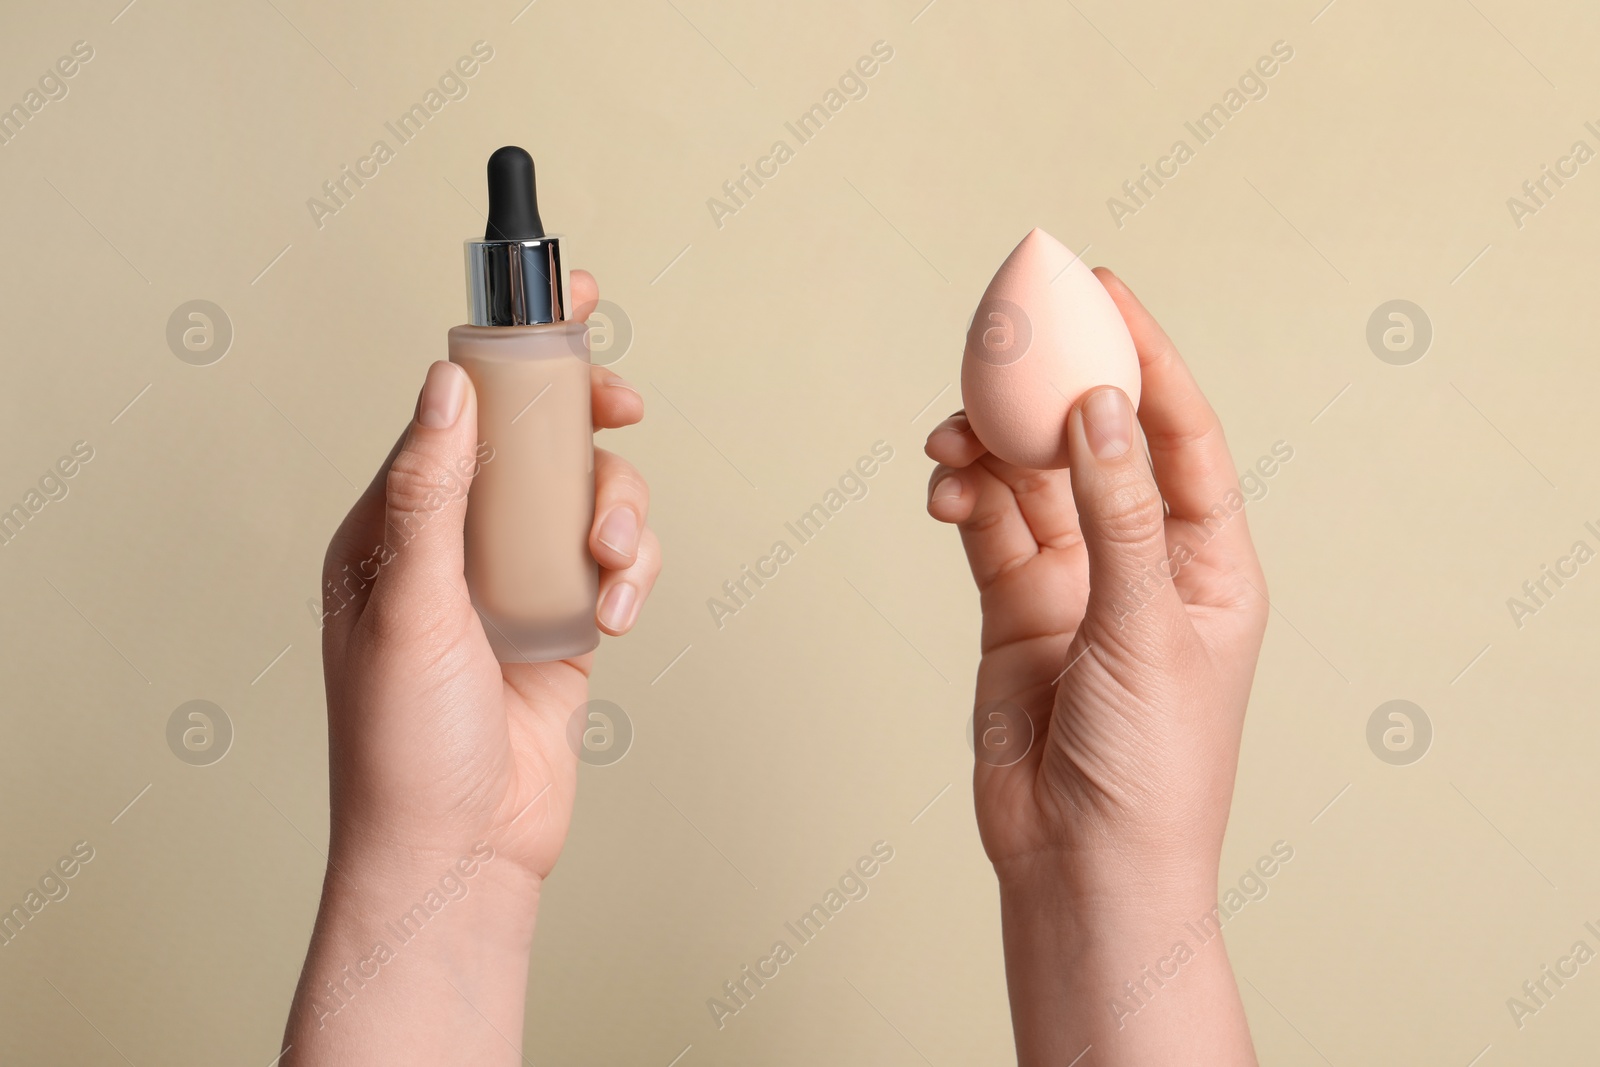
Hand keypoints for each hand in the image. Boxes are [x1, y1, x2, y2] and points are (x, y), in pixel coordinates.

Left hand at [284, 271, 660, 1064]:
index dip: (509, 351)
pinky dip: (630, 573)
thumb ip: (430, 491)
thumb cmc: (404, 745)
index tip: (562, 297)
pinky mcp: (566, 619)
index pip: (457, 411)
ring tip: (608, 570)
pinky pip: (614, 560)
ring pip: (587, 497)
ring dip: (616, 516)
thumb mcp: (406, 607)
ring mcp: (515, 580)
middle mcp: (457, 542)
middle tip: (619, 409)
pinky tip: (616, 612)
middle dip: (582, 422)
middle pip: (535, 441)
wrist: (458, 852)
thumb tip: (443, 380)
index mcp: (396, 526)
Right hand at [926, 268, 1265, 1064]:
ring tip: (954, 438)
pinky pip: (988, 531)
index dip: (1145, 358)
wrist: (1085, 866)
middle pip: (1097, 445)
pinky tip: (947, 490)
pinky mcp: (1016, 610)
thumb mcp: (1145, 629)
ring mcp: (1075, 585)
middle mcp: (1142, 561)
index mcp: (1209, 561)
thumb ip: (1116, 515)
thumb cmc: (1151, 766)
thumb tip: (1099, 405)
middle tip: (1007, 334)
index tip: (1102, 293)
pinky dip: (966, 501)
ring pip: (1031, 483)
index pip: (1179, 435)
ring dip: (993, 449)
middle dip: (1054, 390)